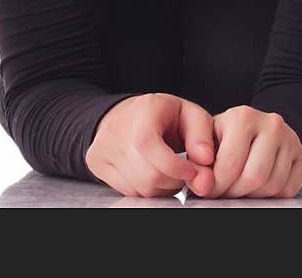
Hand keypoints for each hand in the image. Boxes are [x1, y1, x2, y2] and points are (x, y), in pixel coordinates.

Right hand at [85, 92, 217, 197]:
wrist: (127, 114)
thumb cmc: (164, 116)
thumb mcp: (189, 115)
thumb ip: (202, 137)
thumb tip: (205, 161)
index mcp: (144, 109)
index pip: (147, 143)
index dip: (173, 165)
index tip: (192, 172)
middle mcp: (117, 126)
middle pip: (148, 174)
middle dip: (173, 180)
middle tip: (182, 171)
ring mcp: (102, 145)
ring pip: (139, 188)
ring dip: (161, 187)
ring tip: (166, 170)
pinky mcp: (95, 162)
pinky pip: (127, 191)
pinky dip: (144, 189)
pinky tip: (149, 172)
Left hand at [210, 105, 301, 197]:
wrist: (258, 127)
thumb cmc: (229, 135)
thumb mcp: (210, 137)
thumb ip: (200, 158)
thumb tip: (202, 184)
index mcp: (244, 117)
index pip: (230, 164)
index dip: (217, 185)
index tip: (209, 190)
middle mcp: (271, 124)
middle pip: (254, 177)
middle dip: (235, 192)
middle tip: (225, 192)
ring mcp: (290, 139)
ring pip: (272, 186)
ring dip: (253, 195)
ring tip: (240, 187)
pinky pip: (289, 190)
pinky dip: (272, 196)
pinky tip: (259, 186)